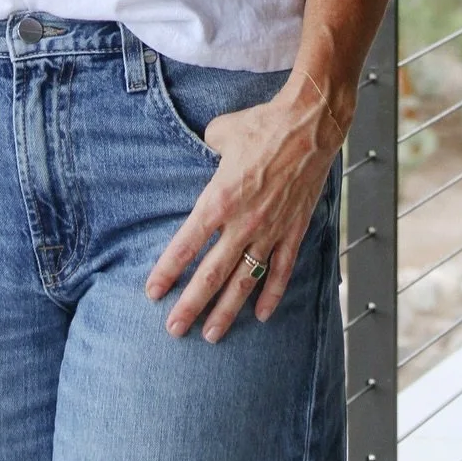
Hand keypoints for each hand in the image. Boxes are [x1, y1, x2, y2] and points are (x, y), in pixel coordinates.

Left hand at [145, 81, 341, 341]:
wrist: (309, 126)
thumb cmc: (262, 126)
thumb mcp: (220, 132)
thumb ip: (207, 147)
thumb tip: (205, 148)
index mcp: (219, 199)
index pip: (187, 244)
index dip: (168, 271)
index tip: (153, 292)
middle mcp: (242, 222)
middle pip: (211, 274)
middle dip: (191, 305)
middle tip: (174, 329)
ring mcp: (270, 230)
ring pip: (245, 281)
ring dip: (227, 310)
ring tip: (211, 335)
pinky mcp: (294, 231)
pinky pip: (280, 270)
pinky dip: (271, 294)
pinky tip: (260, 315)